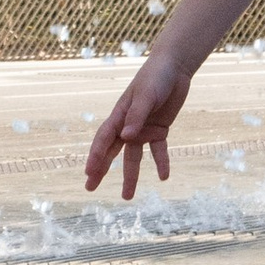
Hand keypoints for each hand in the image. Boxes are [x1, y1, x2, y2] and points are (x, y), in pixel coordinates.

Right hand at [86, 50, 192, 198]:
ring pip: (133, 157)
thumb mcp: (147, 95)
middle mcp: (128, 125)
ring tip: (127, 196)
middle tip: (90, 187)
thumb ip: (137, 116)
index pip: (104, 139)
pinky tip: (164, 177)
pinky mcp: (158, 130)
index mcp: (119, 115)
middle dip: (101, 170)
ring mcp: (142, 129)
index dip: (96, 157)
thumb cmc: (156, 77)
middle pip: (111, 152)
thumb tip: (126, 137)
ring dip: (130, 175)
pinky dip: (161, 163)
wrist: (175, 68)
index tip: (89, 173)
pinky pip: (158, 151)